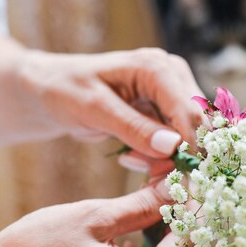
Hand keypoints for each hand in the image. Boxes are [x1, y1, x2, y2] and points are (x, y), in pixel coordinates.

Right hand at [0, 185, 204, 246]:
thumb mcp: (94, 217)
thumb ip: (142, 205)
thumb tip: (175, 188)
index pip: (192, 243)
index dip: (198, 210)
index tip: (195, 182)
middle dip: (191, 225)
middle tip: (181, 190)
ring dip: (178, 244)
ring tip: (164, 207)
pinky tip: (143, 234)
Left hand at [19, 48, 204, 159]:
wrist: (48, 88)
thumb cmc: (63, 90)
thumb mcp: (92, 110)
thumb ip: (133, 128)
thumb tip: (172, 147)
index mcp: (156, 67)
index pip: (189, 112)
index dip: (189, 148)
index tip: (175, 179)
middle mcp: (172, 74)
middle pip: (197, 125)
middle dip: (177, 155)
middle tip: (146, 174)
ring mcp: (171, 92)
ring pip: (190, 136)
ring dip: (165, 158)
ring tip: (130, 161)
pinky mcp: (166, 110)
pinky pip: (176, 141)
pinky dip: (158, 156)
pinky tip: (131, 157)